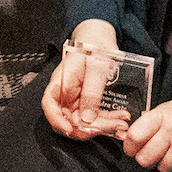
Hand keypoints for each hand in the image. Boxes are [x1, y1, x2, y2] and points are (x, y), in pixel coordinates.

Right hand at [41, 19, 120, 138]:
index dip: (56, 119)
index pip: (49, 104)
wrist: (101, 42)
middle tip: (110, 126)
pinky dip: (108, 121)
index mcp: (61, 81)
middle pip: (69, 118)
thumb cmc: (94, 48)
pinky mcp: (87, 103)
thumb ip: (92, 91)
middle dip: (89, 128)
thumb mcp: (96, 66)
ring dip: (103, 126)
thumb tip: (88, 118)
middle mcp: (65, 94)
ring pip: (84, 122)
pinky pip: (95, 118)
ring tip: (122, 123)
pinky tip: (120, 119)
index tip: (69, 129)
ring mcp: (76, 100)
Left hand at [121, 87, 171, 171]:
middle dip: (146, 158)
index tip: (133, 147)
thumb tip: (133, 134)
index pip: (135, 136)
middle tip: (154, 153)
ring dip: (166, 163)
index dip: (130, 145)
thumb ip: (154, 120)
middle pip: (144, 159)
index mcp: (164, 115)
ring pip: (162, 168)